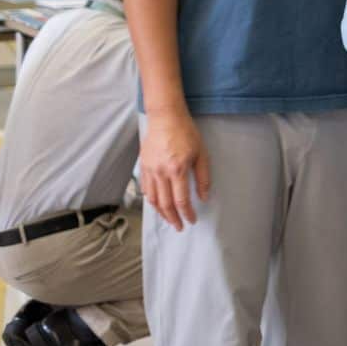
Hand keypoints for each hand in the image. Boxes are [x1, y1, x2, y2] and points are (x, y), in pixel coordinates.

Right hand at [140, 108, 209, 230]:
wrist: (165, 118)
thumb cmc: (187, 134)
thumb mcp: (201, 154)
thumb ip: (203, 178)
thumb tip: (203, 197)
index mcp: (177, 170)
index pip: (181, 200)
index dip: (187, 213)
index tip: (192, 220)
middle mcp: (161, 173)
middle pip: (165, 204)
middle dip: (173, 218)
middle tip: (180, 227)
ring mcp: (150, 170)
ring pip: (153, 199)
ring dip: (161, 213)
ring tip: (169, 220)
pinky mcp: (143, 167)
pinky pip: (146, 189)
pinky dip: (151, 200)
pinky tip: (158, 205)